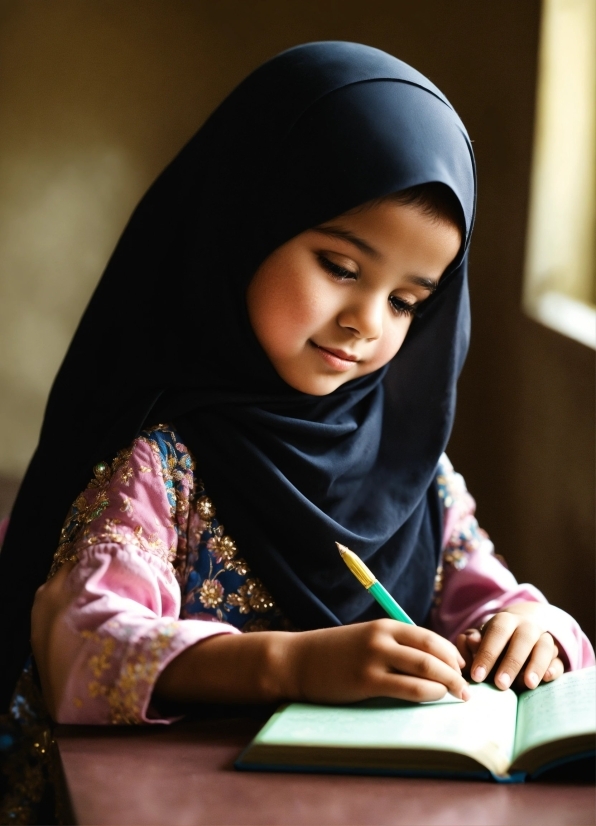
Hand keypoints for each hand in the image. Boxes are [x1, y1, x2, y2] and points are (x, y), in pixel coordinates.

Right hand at [286, 619, 468, 703]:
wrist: (298, 660)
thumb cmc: (335, 653)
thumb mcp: (367, 639)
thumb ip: (394, 646)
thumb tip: (429, 662)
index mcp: (385, 626)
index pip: (430, 637)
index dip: (451, 654)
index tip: (461, 669)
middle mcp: (383, 638)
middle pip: (433, 652)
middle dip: (456, 671)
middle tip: (468, 688)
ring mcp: (374, 658)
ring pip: (425, 669)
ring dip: (448, 684)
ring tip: (458, 696)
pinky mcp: (366, 681)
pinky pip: (408, 688)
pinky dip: (428, 694)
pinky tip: (434, 698)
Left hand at [455, 602, 564, 690]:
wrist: (520, 634)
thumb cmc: (493, 643)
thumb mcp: (479, 639)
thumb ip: (470, 643)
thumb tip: (470, 641)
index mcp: (505, 621)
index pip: (497, 633)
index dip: (487, 654)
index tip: (476, 676)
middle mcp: (527, 627)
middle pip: (522, 639)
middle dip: (511, 662)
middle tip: (500, 684)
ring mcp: (544, 640)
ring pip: (544, 647)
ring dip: (536, 665)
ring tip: (528, 684)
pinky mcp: (555, 657)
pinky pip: (558, 661)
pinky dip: (554, 668)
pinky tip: (547, 678)